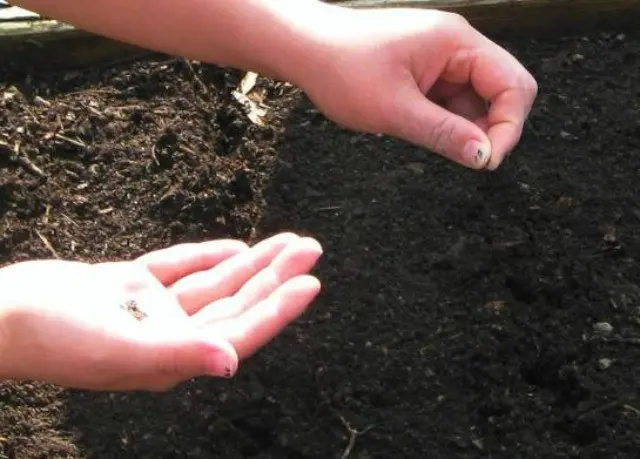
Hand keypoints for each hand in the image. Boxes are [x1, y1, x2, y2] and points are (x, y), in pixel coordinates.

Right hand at [0, 232, 321, 390]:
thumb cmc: (51, 336)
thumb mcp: (119, 347)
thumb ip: (177, 352)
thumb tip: (230, 362)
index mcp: (172, 356)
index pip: (240, 330)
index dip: (279, 308)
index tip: (310, 281)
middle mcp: (169, 335)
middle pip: (236, 303)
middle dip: (275, 276)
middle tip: (310, 247)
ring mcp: (151, 311)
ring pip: (214, 283)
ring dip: (251, 263)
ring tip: (288, 242)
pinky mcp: (130, 288)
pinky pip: (179, 270)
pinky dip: (207, 258)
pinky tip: (235, 247)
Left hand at [300, 7, 537, 169]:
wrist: (304, 49)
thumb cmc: (341, 67)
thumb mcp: (394, 109)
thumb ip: (443, 133)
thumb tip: (483, 156)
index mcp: (456, 42)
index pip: (512, 84)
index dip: (508, 126)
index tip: (486, 160)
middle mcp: (456, 46)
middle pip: (501, 90)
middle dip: (492, 127)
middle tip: (469, 159)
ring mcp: (442, 59)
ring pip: (476, 101)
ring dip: (465, 128)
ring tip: (430, 139)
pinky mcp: (426, 73)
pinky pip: (451, 102)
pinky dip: (446, 123)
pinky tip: (423, 131)